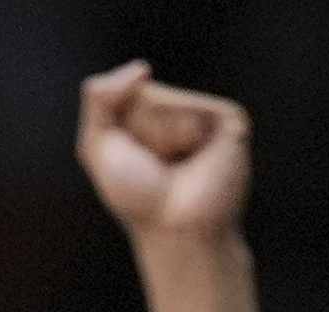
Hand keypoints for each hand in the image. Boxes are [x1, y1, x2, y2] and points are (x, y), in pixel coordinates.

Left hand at [77, 63, 252, 243]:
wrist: (175, 228)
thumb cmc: (139, 198)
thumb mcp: (99, 146)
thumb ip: (98, 99)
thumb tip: (142, 67)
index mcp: (151, 115)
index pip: (125, 92)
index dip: (119, 128)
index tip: (131, 163)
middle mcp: (180, 110)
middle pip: (142, 95)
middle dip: (138, 134)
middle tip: (155, 168)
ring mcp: (206, 114)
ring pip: (165, 103)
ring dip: (160, 138)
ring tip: (176, 167)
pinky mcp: (229, 120)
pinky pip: (192, 110)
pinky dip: (183, 135)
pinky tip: (196, 159)